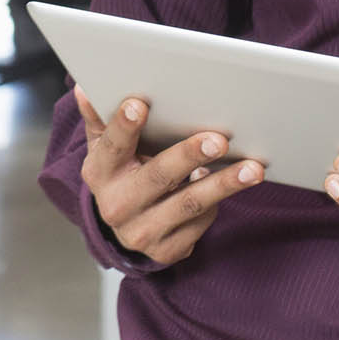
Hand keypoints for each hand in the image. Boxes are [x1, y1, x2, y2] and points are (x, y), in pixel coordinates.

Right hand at [75, 90, 265, 265]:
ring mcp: (142, 232)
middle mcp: (117, 206)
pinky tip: (232, 185)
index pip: (112, 146)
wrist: (124, 228)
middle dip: (189, 156)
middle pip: (158, 177)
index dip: (124, 126)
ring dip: (223, 185)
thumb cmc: (121, 173)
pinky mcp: (166, 251)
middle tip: (219, 139)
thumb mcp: (105, 148)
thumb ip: (101, 119)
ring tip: (253, 169)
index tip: (139, 104)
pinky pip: (199, 224)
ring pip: (188, 204)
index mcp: (99, 173)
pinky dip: (217, 202)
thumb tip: (85, 87)